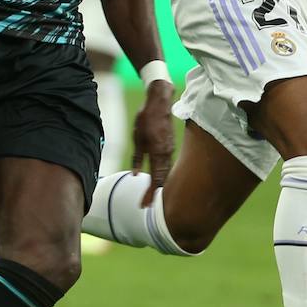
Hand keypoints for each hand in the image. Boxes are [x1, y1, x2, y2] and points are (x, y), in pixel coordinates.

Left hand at [131, 80, 175, 203]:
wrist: (159, 102)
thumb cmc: (146, 118)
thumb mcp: (137, 138)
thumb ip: (137, 158)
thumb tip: (136, 174)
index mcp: (157, 152)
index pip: (155, 179)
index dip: (149, 194)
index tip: (144, 204)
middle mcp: (166, 153)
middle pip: (162, 179)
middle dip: (153, 193)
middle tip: (146, 204)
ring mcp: (170, 149)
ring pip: (165, 172)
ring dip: (158, 184)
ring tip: (150, 195)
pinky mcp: (170, 145)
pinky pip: (167, 164)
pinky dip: (162, 174)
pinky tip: (157, 178)